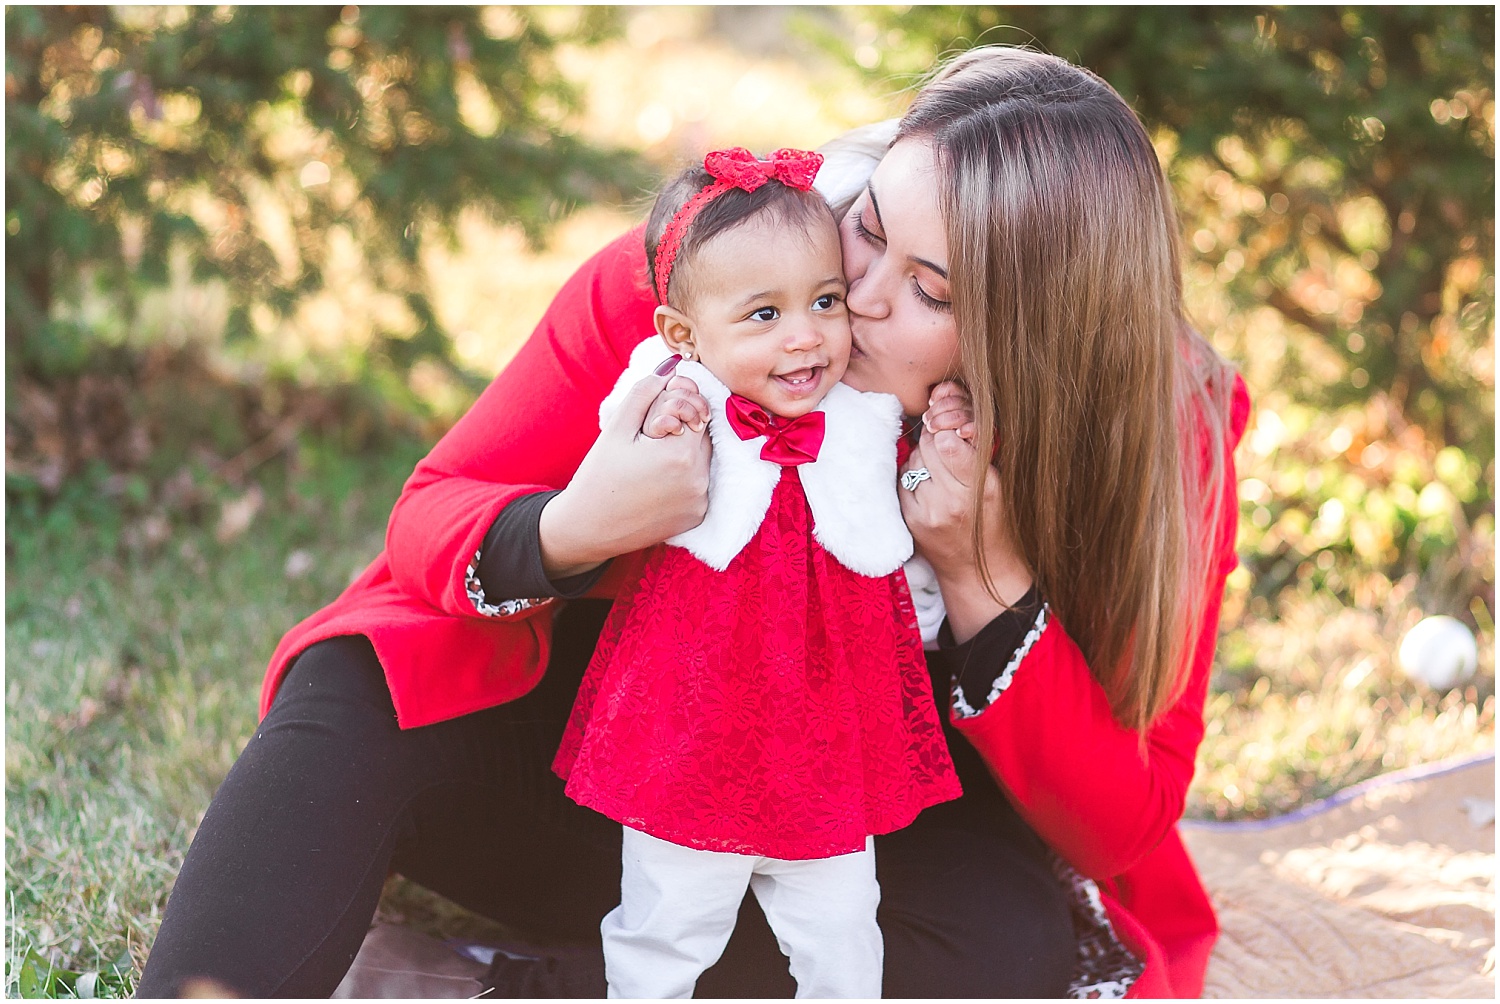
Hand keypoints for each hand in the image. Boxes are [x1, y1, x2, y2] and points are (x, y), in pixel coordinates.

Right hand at [539, 362, 710, 577]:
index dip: (675, 405)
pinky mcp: (697, 516)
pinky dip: (685, 475)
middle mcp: (698, 480)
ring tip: (651, 460)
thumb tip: (670, 369)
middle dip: (681, 426)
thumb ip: (645, 393)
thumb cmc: (599, 475)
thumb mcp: (617, 427)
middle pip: (702, 434)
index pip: (695, 409)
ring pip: (703, 458)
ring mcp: (700, 501)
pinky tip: (657, 480)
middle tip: (649, 437)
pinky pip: (700, 483)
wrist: (588, 528)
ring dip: (684, 450)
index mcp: (680, 454)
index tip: (653, 415)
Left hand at [900, 387, 1031, 643]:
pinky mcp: (911, 522)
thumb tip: (949, 418)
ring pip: (913, 462)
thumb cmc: (996, 522)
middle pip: (927, 447)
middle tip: (944, 446)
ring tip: (939, 471)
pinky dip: (913, 478)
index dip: (947, 430)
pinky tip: (928, 486)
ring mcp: (928, 513)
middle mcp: (953, 501)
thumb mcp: (999, 485)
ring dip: (923, 459)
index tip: (952, 431)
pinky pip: (903, 482)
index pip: (947, 441)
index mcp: (982, 489)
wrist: (979, 571)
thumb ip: (977, 452)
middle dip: (933, 440)